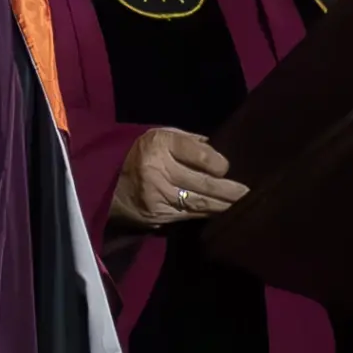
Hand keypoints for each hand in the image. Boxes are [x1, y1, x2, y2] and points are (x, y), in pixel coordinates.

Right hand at [109, 127, 249, 229]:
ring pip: (199, 203)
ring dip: (223, 206)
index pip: (199, 154)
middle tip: (249, 193)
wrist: (104, 182)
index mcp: (159, 144)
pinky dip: (206, 214)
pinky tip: (220, 212)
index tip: (226, 168)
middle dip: (229, 190)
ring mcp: (157, 196)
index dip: (218, 163)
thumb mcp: (158, 136)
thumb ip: (188, 141)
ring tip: (242, 204)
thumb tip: (218, 151)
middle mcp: (158, 170)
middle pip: (203, 183)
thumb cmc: (138, 153)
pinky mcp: (157, 215)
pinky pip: (189, 215)